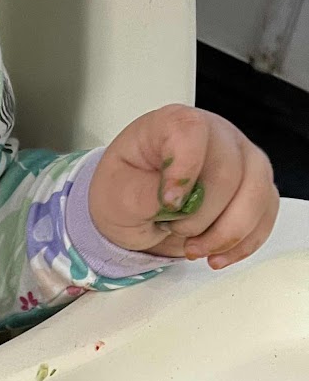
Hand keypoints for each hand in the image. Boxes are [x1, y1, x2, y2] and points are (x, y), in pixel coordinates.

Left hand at [89, 105, 278, 267]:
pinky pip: (265, 213)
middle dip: (200, 217)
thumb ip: (141, 195)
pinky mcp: (253, 187)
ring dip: (225, 234)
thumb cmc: (126, 189)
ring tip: (194, 249)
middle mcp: (216, 135)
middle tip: (173, 230)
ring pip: (256, 193)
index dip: (184, 172)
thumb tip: (172, 201)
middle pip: (229, 173)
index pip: (192, 133)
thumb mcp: (115, 194)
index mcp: (174, 124)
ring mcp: (241, 158)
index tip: (169, 205)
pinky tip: (217, 256)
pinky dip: (243, 243)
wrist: (135, 205)